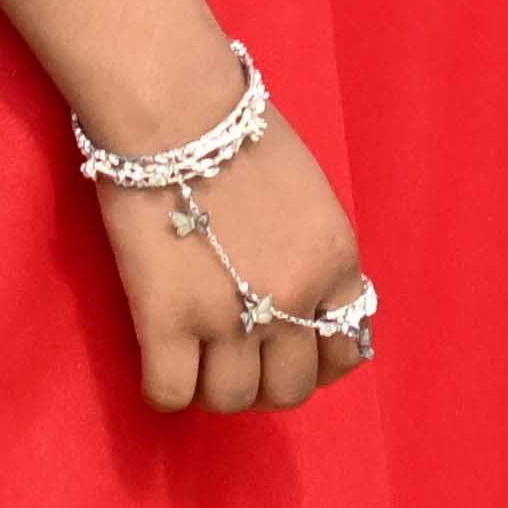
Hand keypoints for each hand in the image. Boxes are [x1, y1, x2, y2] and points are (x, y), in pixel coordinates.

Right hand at [80, 94, 376, 419]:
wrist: (176, 107)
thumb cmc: (238, 131)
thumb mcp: (310, 195)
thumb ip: (313, 254)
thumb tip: (302, 305)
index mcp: (335, 261)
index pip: (346, 349)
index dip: (316, 360)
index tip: (289, 351)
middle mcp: (294, 297)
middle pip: (290, 389)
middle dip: (265, 382)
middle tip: (237, 360)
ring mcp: (230, 315)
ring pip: (232, 400)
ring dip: (215, 388)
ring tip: (196, 360)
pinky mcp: (166, 319)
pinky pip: (170, 393)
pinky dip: (165, 388)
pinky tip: (161, 360)